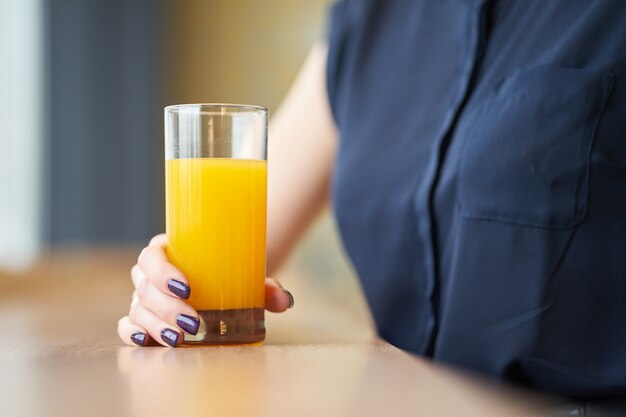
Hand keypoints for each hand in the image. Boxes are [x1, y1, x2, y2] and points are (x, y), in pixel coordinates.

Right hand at [117, 234, 293, 346]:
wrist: (224, 280)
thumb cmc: (230, 273)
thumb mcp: (247, 275)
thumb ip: (265, 287)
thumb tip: (284, 300)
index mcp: (168, 251)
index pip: (152, 256)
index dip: (163, 272)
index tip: (187, 287)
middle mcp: (150, 273)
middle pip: (145, 287)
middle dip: (167, 307)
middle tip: (193, 322)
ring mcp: (144, 297)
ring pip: (138, 308)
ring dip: (156, 325)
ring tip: (179, 339)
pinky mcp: (143, 317)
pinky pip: (127, 325)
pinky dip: (133, 334)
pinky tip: (147, 342)